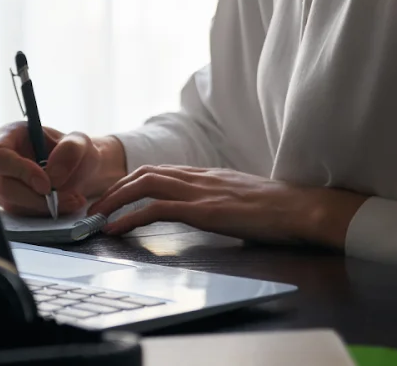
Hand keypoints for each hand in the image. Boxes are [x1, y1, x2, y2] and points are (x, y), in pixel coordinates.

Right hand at [0, 122, 127, 215]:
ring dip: (47, 207)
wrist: (78, 170)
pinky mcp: (12, 204)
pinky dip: (48, 213)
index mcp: (8, 136)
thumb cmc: (74, 150)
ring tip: (74, 199)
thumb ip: (70, 151)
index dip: (19, 171)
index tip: (46, 185)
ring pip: (16, 205)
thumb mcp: (80, 142)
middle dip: (38, 198)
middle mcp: (0, 162)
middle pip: (5, 187)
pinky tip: (67, 204)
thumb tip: (52, 177)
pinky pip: (24, 216)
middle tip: (70, 198)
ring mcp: (3, 185)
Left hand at [87, 165, 370, 247]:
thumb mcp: (239, 198)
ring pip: (144, 184)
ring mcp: (200, 191)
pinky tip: (116, 228)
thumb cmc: (278, 208)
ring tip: (96, 216)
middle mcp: (198, 176)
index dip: (130, 180)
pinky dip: (130, 216)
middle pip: (144, 172)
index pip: (158, 169)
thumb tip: (206, 210)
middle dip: (114, 187)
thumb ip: (218, 199)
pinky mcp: (204, 210)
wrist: (302, 208)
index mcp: (206, 173)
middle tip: (94, 205)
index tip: (113, 194)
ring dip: (114, 199)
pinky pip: (157, 209)